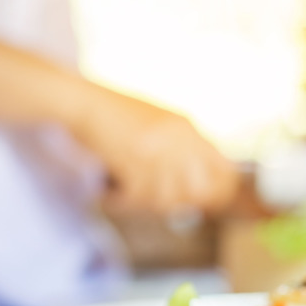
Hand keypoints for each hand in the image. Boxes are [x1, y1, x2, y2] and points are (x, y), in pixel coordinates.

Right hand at [72, 84, 239, 214]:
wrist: (81, 101)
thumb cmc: (112, 114)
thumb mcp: (158, 123)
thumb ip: (180, 149)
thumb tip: (195, 192)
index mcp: (188, 127)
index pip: (224, 170)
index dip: (215, 193)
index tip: (197, 203)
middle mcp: (179, 138)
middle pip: (197, 192)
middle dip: (177, 204)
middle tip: (152, 201)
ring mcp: (158, 149)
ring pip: (165, 199)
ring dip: (142, 204)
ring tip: (123, 194)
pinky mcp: (134, 160)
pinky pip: (137, 198)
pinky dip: (120, 201)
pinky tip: (108, 193)